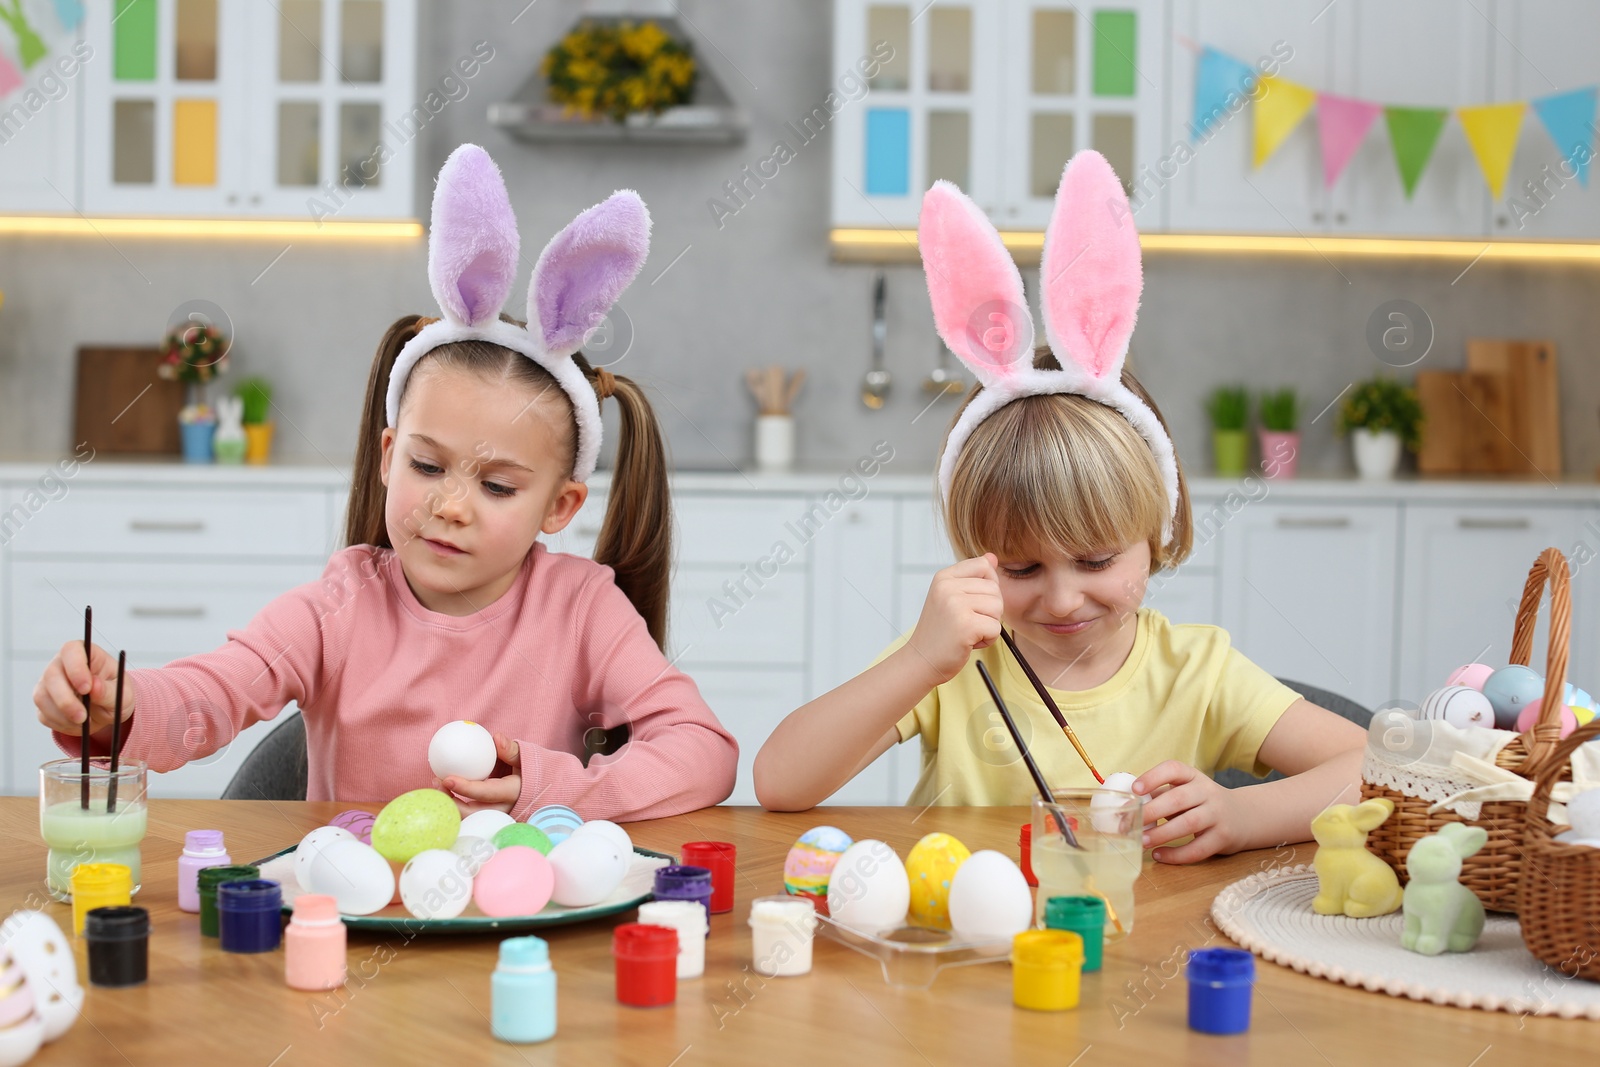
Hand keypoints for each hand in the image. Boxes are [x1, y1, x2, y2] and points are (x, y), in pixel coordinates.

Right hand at [34, 639, 136, 735]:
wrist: (107, 710)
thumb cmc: (116, 694)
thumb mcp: (123, 694)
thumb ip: (110, 691)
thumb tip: (95, 686)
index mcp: (85, 653)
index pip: (71, 650)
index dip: (76, 668)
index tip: (87, 688)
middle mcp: (61, 664)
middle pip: (52, 675)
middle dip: (66, 699)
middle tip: (83, 717)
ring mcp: (48, 682)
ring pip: (42, 696)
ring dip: (63, 715)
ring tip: (86, 722)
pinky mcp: (43, 701)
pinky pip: (44, 714)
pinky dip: (61, 723)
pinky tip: (78, 724)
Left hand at [435, 732, 521, 814]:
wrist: (537, 788)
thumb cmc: (529, 770)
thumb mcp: (525, 757)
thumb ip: (511, 749)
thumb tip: (496, 738)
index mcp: (512, 793)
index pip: (486, 793)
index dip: (465, 788)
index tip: (447, 778)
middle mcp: (503, 809)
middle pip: (473, 813)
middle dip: (451, 802)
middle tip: (438, 782)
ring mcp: (494, 815)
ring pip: (468, 816)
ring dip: (450, 804)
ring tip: (437, 784)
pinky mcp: (487, 815)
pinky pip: (468, 812)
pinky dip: (454, 803)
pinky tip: (444, 788)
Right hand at [904, 553, 1003, 684]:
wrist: (921, 660)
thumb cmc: (939, 632)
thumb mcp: (951, 597)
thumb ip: (972, 576)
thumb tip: (992, 557)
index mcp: (944, 577)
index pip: (983, 565)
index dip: (987, 586)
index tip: (972, 602)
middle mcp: (948, 587)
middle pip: (995, 589)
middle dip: (989, 610)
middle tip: (967, 622)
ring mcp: (955, 605)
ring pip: (998, 607)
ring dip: (989, 624)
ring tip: (968, 631)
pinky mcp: (965, 625)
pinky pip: (996, 628)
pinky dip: (987, 639)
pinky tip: (969, 642)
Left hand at [1134, 761, 1249, 863]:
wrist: (1243, 816)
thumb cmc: (1201, 803)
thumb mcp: (1186, 791)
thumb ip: (1160, 795)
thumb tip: (1126, 807)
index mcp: (1193, 777)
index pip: (1174, 769)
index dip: (1153, 777)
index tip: (1135, 789)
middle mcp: (1207, 792)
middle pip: (1178, 799)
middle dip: (1152, 811)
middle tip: (1130, 822)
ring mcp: (1217, 814)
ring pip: (1189, 823)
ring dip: (1162, 834)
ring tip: (1143, 841)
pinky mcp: (1223, 837)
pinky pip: (1199, 848)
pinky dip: (1177, 855)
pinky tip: (1160, 855)